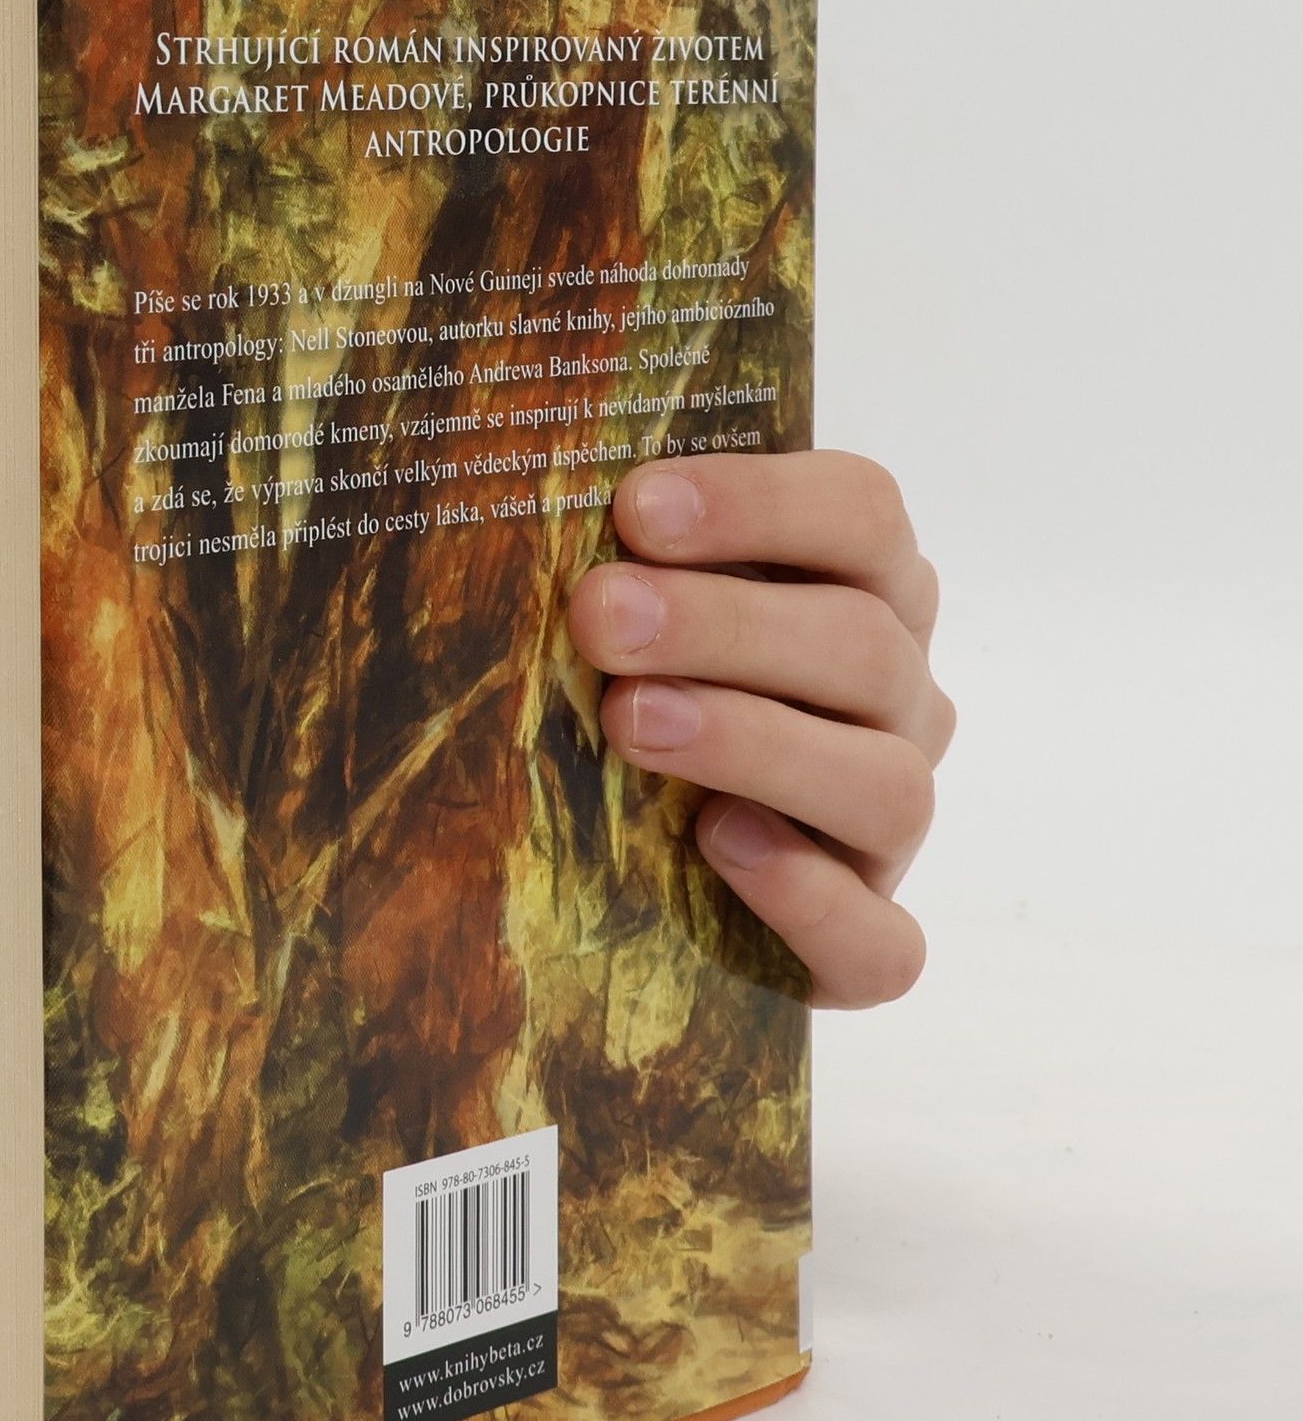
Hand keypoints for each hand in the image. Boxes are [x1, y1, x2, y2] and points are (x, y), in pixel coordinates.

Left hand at [566, 451, 953, 1008]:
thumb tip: (524, 472)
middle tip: (599, 616)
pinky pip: (881, 941)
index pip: (862, 513)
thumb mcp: (627, 617)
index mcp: (864, 593)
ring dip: (756, 742)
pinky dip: (809, 897)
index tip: (635, 507)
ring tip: (631, 722)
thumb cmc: (627, 699)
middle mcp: (896, 703)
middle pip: (862, 642)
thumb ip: (613, 557)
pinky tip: (720, 845)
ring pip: (885, 784)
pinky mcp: (866, 948)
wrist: (627, 892)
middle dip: (722, 622)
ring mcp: (887, 829)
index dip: (759, 501)